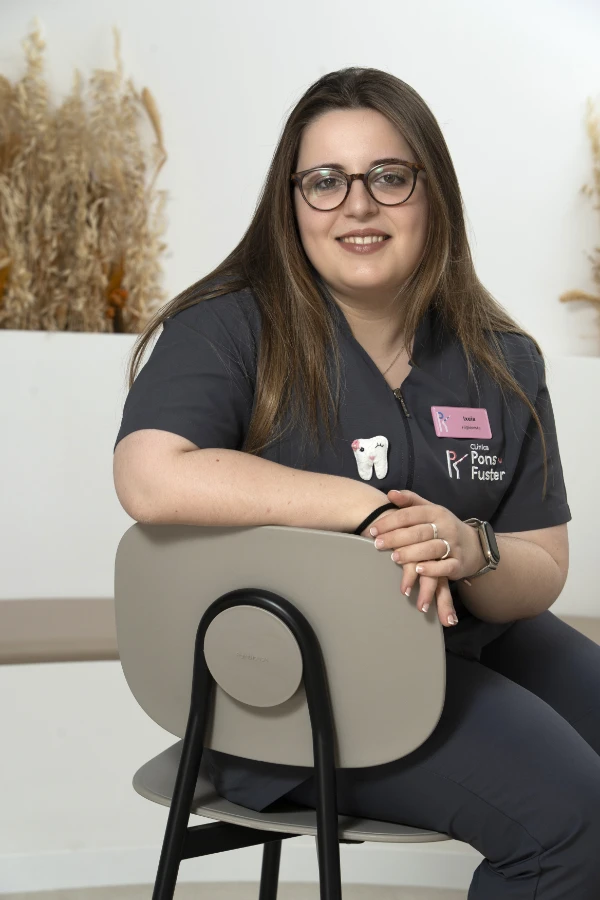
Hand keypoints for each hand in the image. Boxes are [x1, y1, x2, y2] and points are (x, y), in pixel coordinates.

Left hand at [362, 489, 484, 627]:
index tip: (372, 530)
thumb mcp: (431, 510)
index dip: (390, 521)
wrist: (475, 545)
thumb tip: (390, 493)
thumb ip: (411, 501)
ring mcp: (454, 546)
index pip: (410, 514)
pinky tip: (418, 571)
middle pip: (419, 532)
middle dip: (396, 538)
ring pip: (432, 548)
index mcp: (436, 512)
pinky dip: (432, 569)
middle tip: (378, 544)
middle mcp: (446, 527)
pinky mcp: (459, 564)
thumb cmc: (444, 527)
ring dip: (412, 553)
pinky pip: (446, 567)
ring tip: (394, 557)